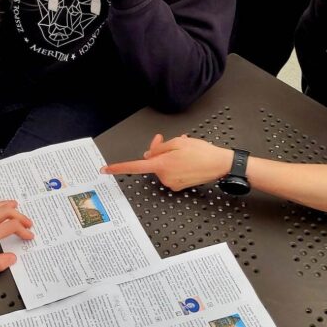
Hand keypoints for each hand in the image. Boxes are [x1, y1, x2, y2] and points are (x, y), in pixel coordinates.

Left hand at [102, 133, 232, 190]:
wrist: (220, 164)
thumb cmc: (202, 152)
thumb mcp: (178, 142)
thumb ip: (160, 148)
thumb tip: (148, 155)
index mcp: (161, 165)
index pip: (135, 166)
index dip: (118, 168)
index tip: (105, 170)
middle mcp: (165, 177)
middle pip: (153, 162)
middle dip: (159, 151)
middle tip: (171, 140)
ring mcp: (172, 183)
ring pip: (162, 167)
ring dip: (169, 157)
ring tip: (185, 150)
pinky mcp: (179, 186)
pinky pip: (171, 173)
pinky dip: (176, 165)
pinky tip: (187, 159)